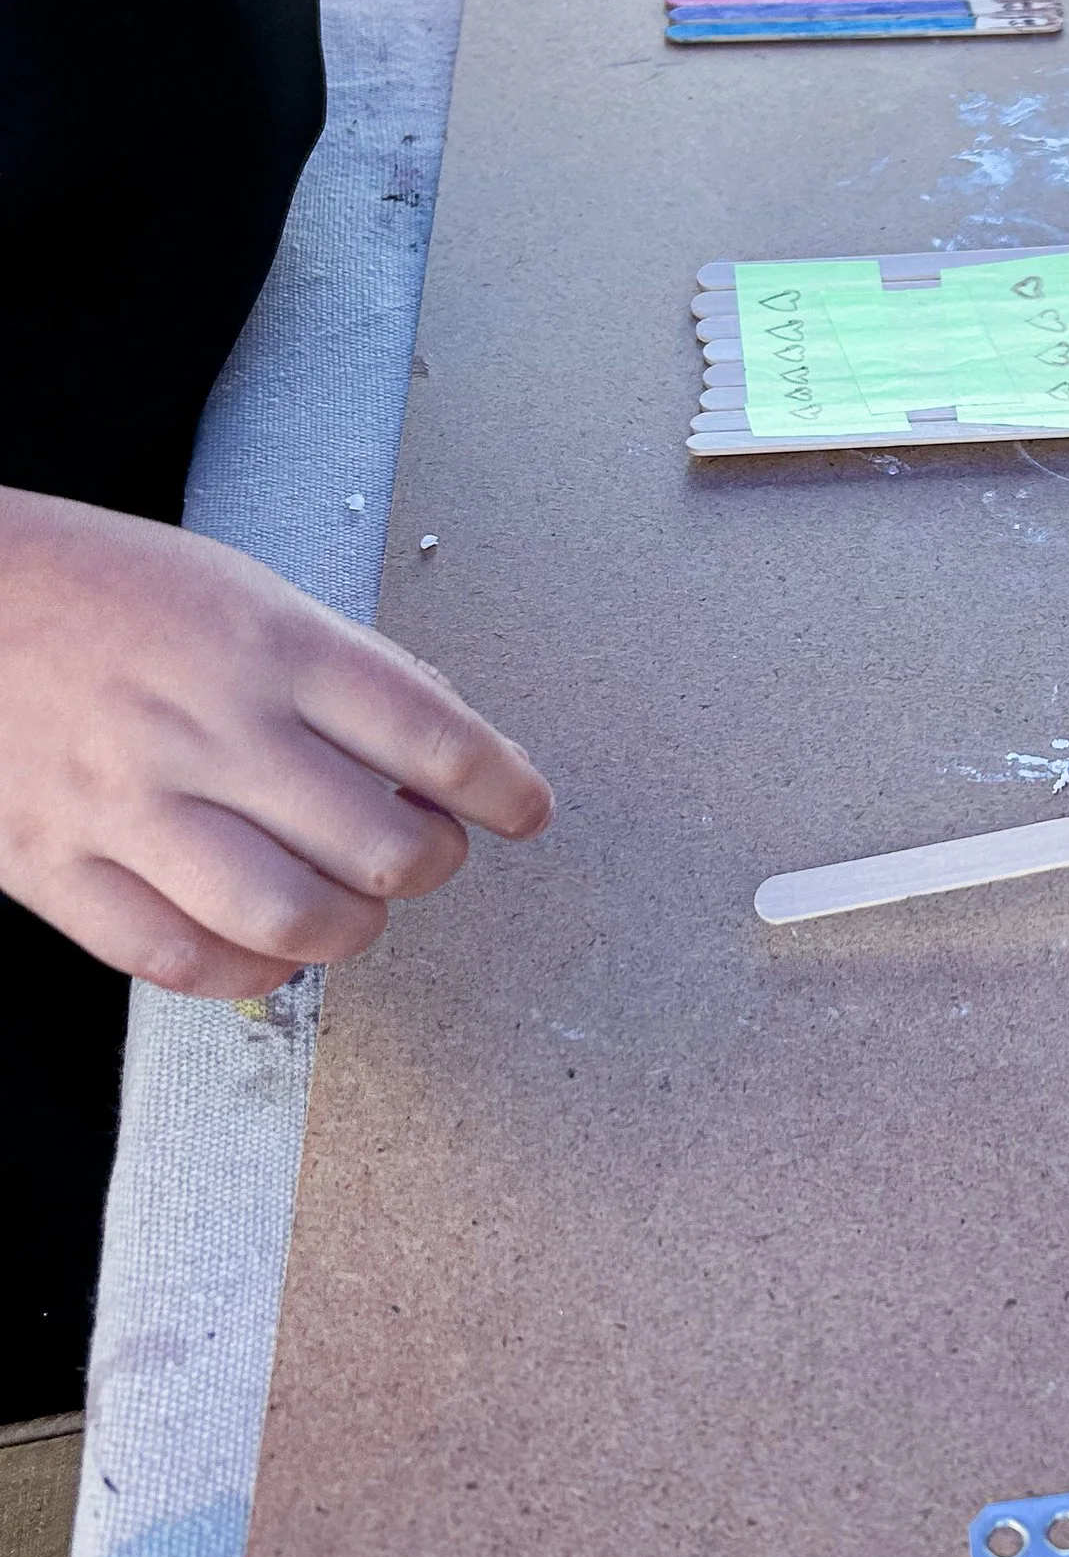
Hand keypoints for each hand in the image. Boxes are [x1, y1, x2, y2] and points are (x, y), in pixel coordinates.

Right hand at [0, 490, 552, 999]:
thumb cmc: (98, 587)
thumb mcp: (240, 589)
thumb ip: (343, 669)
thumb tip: (446, 743)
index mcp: (265, 645)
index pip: (433, 735)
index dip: (504, 787)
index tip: (524, 807)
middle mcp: (205, 727)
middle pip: (381, 844)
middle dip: (432, 862)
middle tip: (426, 849)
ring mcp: (127, 805)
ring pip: (293, 918)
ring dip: (352, 929)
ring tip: (354, 905)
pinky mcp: (56, 867)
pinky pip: (180, 959)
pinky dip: (248, 969)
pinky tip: (268, 945)